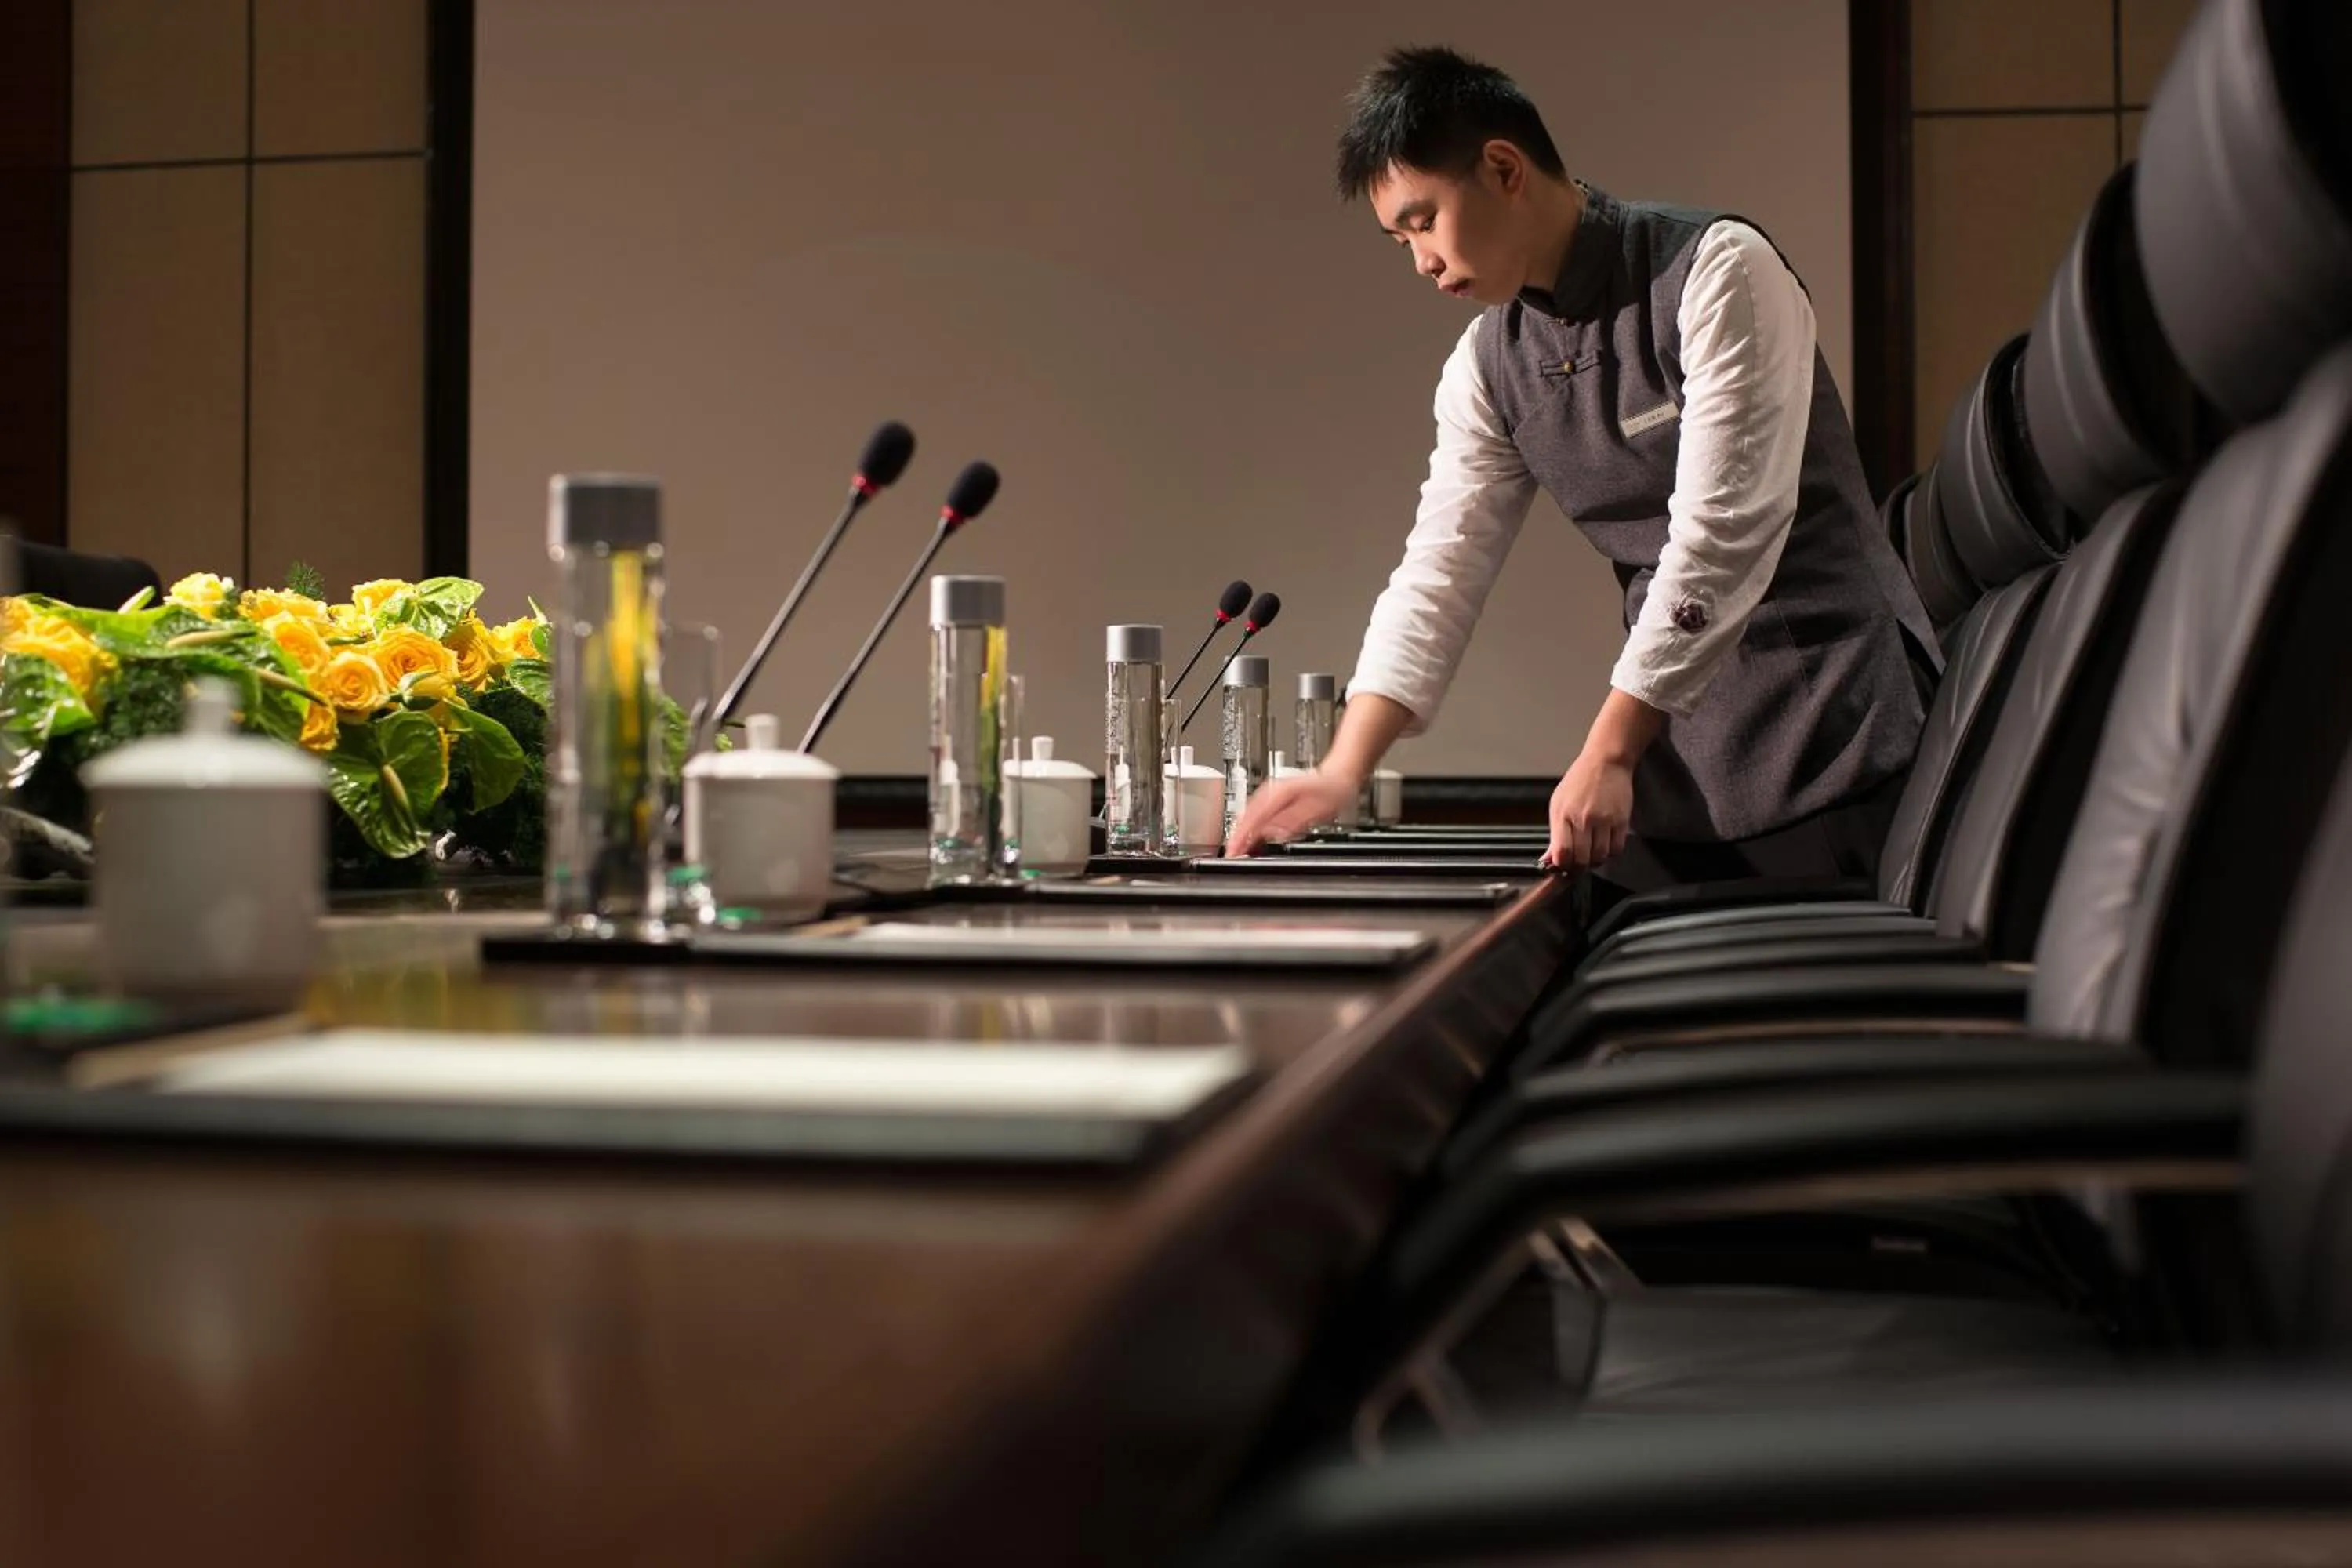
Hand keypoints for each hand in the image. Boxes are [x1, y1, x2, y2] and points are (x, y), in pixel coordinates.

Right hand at [1224, 770, 1358, 855]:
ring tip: (1236, 848)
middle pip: (1246, 815)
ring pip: (1248, 812)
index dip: (1241, 837)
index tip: (1234, 851)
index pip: (1253, 818)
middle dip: (1237, 836)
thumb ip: (1293, 822)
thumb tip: (1272, 833)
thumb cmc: (1332, 791)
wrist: (1338, 776)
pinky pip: (1255, 810)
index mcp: (1280, 793)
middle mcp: (1272, 790)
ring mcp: (1271, 791)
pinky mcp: (1273, 795)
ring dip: (1241, 830)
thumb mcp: (1317, 810)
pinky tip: (1248, 834)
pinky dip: (1248, 823)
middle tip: (1231, 855)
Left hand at [1542, 751, 1632, 869]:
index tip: (1562, 866)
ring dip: (1594, 861)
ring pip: (1600, 857)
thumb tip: (1550, 859)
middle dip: (1578, 867)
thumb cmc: (1580, 781)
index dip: (1562, 865)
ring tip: (1591, 853)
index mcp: (1564, 814)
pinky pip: (1616, 849)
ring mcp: (1604, 820)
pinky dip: (1609, 853)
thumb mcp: (1558, 804)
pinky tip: (1604, 845)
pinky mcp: (1621, 821)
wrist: (1606, 763)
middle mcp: (1584, 819)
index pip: (1562, 852)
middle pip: (1582, 859)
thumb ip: (1554, 834)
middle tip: (1577, 863)